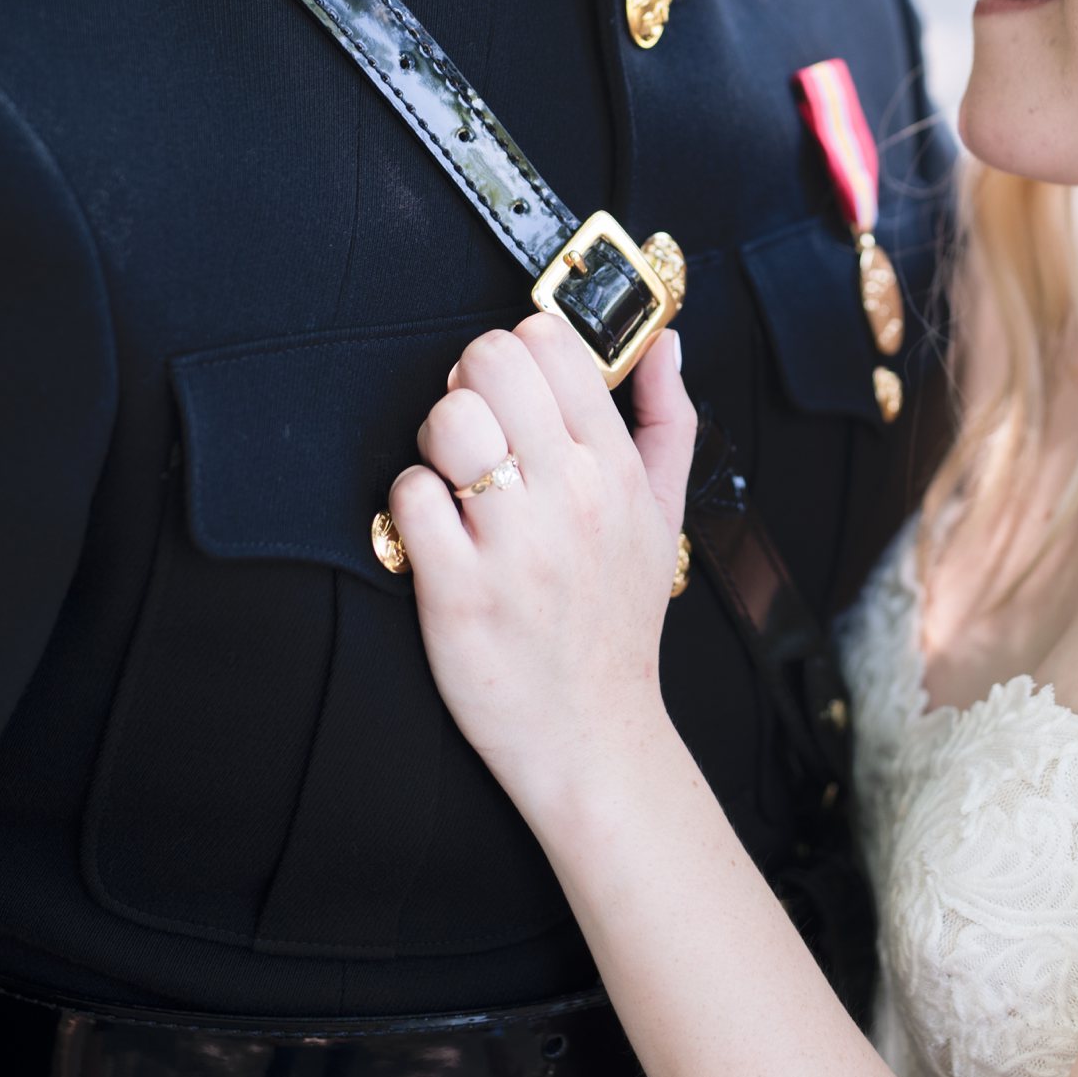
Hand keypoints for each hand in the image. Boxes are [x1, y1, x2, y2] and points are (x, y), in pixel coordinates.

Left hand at [385, 314, 695, 823]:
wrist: (591, 735)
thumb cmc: (616, 622)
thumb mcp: (663, 517)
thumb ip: (667, 420)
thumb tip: (664, 341)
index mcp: (618, 470)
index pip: (552, 344)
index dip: (516, 355)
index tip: (514, 396)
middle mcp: (572, 496)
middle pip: (490, 362)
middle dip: (469, 385)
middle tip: (476, 433)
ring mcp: (514, 544)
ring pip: (447, 419)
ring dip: (437, 443)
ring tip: (455, 483)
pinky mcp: (458, 589)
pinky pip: (410, 495)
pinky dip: (410, 507)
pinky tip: (436, 533)